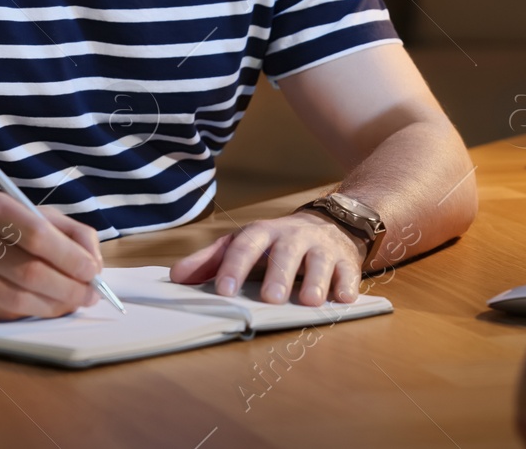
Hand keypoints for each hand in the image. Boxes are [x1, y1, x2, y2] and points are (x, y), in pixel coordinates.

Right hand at [0, 192, 101, 319]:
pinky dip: (31, 313)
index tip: (93, 271)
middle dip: (69, 288)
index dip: (71, 257)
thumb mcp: (28, 214)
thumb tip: (94, 265)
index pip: (38, 235)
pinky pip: (2, 313)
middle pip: (30, 273)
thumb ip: (68, 232)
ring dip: (54, 306)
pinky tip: (44, 306)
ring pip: (17, 300)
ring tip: (73, 302)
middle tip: (90, 295)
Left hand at [169, 211, 365, 305]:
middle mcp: (294, 237)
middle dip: (279, 274)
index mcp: (264, 233)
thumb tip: (176, 277)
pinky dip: (347, 284)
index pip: (246, 246)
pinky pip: (348, 271)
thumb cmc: (277, 243)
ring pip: (319, 261)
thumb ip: (211, 261)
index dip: (234, 266)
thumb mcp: (244, 244)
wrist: (329, 224)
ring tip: (309, 301)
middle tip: (271, 299)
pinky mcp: (345, 261)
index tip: (223, 290)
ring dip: (315, 280)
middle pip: (286, 252)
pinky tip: (343, 298)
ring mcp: (322, 248)